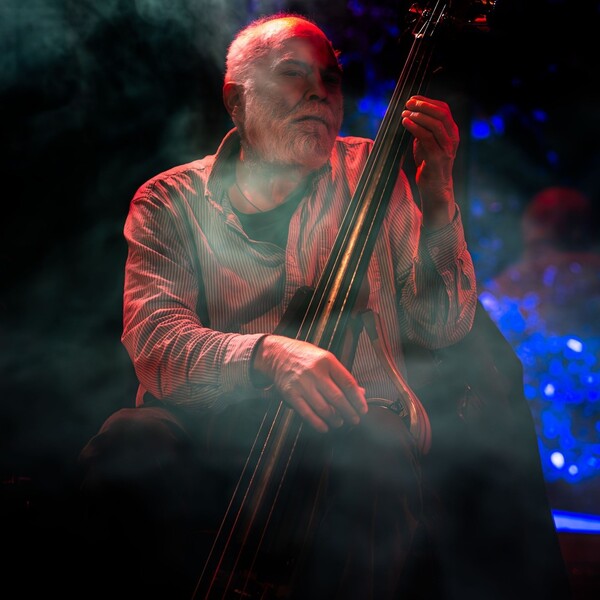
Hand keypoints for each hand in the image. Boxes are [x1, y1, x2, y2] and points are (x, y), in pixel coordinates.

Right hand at [253, 335, 367, 432]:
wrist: (278, 354)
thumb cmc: (305, 357)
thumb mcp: (326, 360)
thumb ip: (341, 376)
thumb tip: (360, 393)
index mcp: (327, 361)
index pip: (348, 383)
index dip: (358, 399)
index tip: (363, 409)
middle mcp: (315, 372)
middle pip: (337, 398)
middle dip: (349, 412)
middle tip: (355, 420)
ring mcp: (302, 384)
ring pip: (323, 408)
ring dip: (335, 419)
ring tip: (340, 423)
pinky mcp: (290, 394)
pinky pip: (307, 413)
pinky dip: (317, 423)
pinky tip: (324, 427)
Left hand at [402, 95, 458, 228]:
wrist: (434, 188)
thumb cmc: (429, 164)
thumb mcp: (426, 142)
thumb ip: (423, 128)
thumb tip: (410, 112)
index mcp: (451, 132)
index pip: (444, 109)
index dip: (428, 101)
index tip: (413, 98)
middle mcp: (452, 138)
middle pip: (441, 113)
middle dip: (424, 105)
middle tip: (408, 103)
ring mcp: (446, 148)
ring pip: (435, 124)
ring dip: (418, 115)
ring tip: (405, 113)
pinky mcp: (438, 158)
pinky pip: (426, 138)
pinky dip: (415, 128)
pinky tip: (405, 123)